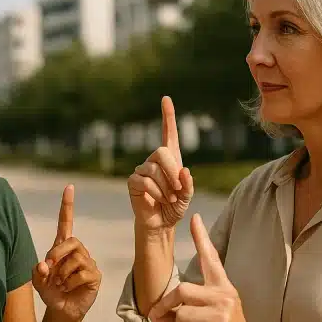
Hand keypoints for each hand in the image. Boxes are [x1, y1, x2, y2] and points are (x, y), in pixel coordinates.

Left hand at [33, 185, 101, 321]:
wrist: (61, 311)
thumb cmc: (50, 292)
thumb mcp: (37, 282)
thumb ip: (37, 272)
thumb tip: (44, 265)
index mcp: (62, 247)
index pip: (66, 222)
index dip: (67, 205)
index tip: (69, 187)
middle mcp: (77, 251)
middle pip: (71, 240)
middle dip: (57, 254)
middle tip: (49, 270)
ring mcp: (88, 263)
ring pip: (76, 259)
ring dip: (62, 274)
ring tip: (60, 284)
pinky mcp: (94, 275)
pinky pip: (82, 274)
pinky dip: (70, 284)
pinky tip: (69, 289)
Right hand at [127, 96, 193, 232]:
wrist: (161, 223)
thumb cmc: (175, 206)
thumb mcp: (187, 196)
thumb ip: (188, 184)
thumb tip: (184, 170)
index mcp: (170, 159)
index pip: (169, 133)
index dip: (168, 116)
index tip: (166, 98)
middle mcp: (154, 160)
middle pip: (162, 151)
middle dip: (172, 171)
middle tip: (179, 190)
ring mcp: (142, 169)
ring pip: (154, 170)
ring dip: (166, 187)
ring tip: (170, 199)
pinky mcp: (133, 181)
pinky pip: (144, 181)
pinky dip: (156, 193)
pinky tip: (159, 200)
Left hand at [149, 214, 263, 321]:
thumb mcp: (210, 318)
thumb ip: (186, 309)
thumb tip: (156, 312)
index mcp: (224, 288)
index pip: (211, 259)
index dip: (202, 238)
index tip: (194, 218)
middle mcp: (225, 296)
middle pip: (181, 290)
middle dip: (167, 307)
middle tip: (162, 320)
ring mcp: (223, 314)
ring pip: (181, 317)